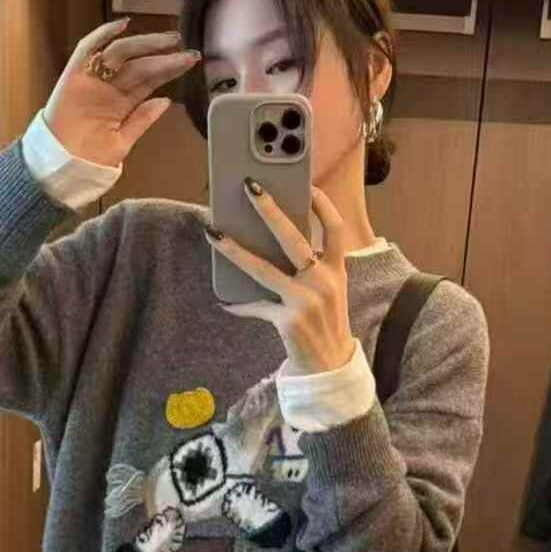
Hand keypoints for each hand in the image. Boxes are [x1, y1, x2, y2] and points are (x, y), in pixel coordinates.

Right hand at [44, 18, 201, 168]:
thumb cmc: (89, 160)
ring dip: (144, 43)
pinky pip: (88, 49)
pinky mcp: (74, 75)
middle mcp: (110, 86)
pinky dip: (102, 35)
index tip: (190, 61)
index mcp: (122, 102)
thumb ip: (142, 120)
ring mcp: (92, 79)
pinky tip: (122, 27)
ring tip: (169, 39)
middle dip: (163, 55)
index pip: (150, 80)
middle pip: (140, 64)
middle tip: (188, 50)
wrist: (61, 167)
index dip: (169, 69)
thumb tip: (166, 101)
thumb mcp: (122, 142)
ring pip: (121, 53)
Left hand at [203, 181, 356, 374]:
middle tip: (249, 186)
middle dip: (270, 210)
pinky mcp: (288, 320)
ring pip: (263, 268)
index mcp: (337, 271)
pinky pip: (256, 306)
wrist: (330, 366)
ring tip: (213, 232)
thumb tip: (270, 243)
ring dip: (235, 250)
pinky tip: (225, 302)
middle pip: (294, 238)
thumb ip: (311, 268)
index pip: (335, 229)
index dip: (322, 206)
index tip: (307, 185)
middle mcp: (323, 282)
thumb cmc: (324, 323)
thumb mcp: (327, 292)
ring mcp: (305, 301)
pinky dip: (239, 305)